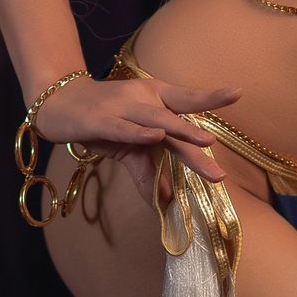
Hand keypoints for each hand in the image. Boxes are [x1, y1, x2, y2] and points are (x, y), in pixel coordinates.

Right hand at [36, 74, 238, 209]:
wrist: (59, 103)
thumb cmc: (101, 120)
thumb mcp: (128, 147)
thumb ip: (147, 172)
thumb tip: (164, 204)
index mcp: (153, 99)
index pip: (186, 99)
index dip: (211, 97)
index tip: (238, 92)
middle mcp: (142, 99)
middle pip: (177, 121)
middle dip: (199, 141)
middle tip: (220, 169)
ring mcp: (122, 107)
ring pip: (157, 120)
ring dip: (181, 132)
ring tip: (204, 143)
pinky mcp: (101, 120)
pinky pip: (124, 128)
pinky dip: (139, 132)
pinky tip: (156, 136)